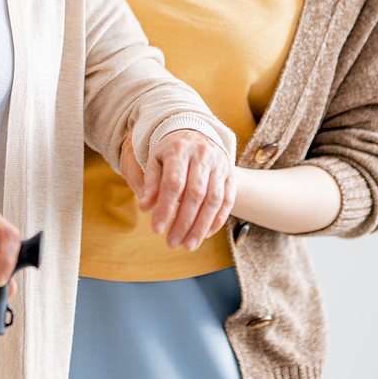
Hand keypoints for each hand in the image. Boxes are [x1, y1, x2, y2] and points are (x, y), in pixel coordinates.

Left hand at [124, 129, 236, 250]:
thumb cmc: (172, 152)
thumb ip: (151, 184)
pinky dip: (217, 221)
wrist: (197, 133)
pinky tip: (205, 234)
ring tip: (189, 245)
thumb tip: (145, 208)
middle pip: (195, 194)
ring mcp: (220, 164)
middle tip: (173, 243)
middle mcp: (202, 155)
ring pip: (214, 200)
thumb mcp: (156, 161)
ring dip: (201, 227)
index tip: (157, 230)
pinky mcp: (232, 174)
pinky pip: (228, 201)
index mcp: (179, 149)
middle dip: (184, 223)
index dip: (165, 208)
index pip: (173, 183)